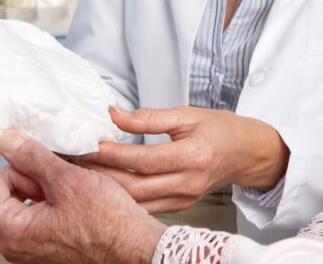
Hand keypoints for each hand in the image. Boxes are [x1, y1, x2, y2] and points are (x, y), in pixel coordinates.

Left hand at [0, 131, 165, 262]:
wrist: (132, 246)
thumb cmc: (108, 223)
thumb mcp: (68, 180)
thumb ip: (33, 157)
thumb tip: (9, 141)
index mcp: (10, 229)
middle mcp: (10, 241)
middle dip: (7, 167)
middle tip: (35, 153)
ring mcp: (23, 243)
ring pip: (6, 199)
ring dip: (24, 179)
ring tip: (57, 173)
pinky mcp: (38, 241)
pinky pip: (24, 210)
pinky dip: (35, 192)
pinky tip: (59, 185)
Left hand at [80, 106, 289, 213]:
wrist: (246, 153)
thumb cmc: (220, 130)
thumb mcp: (188, 114)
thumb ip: (149, 117)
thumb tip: (114, 115)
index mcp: (194, 156)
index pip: (146, 159)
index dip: (115, 154)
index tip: (90, 144)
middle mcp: (189, 183)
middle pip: (136, 187)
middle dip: (102, 175)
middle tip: (76, 160)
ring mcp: (185, 199)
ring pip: (136, 202)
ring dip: (106, 189)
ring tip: (83, 173)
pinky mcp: (180, 207)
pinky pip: (144, 207)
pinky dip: (121, 198)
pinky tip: (104, 186)